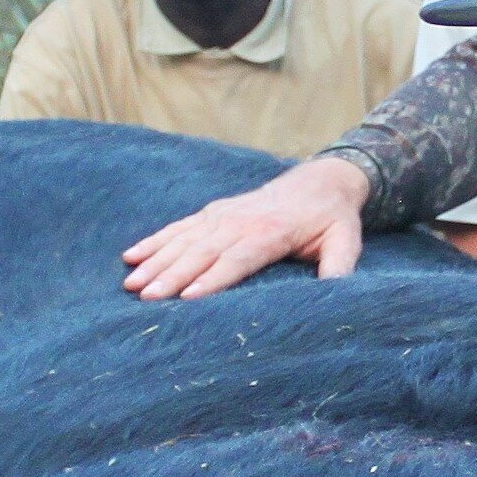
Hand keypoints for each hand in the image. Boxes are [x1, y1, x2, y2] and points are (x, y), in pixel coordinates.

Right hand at [121, 156, 370, 299]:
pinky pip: (179, 227)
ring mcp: (223, 214)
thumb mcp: (346, 242)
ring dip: (156, 261)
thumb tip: (335, 294)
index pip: (237, 259)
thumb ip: (340, 267)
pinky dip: (154, 241)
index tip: (187, 297)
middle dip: (172, 275)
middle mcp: (241, 221)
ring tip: (132, 284)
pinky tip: (130, 256)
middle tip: (147, 297)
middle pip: (202, 252)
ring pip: (184, 240)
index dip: (212, 278)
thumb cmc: (332, 218)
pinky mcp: (213, 212)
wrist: (321, 179)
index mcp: (271, 232)